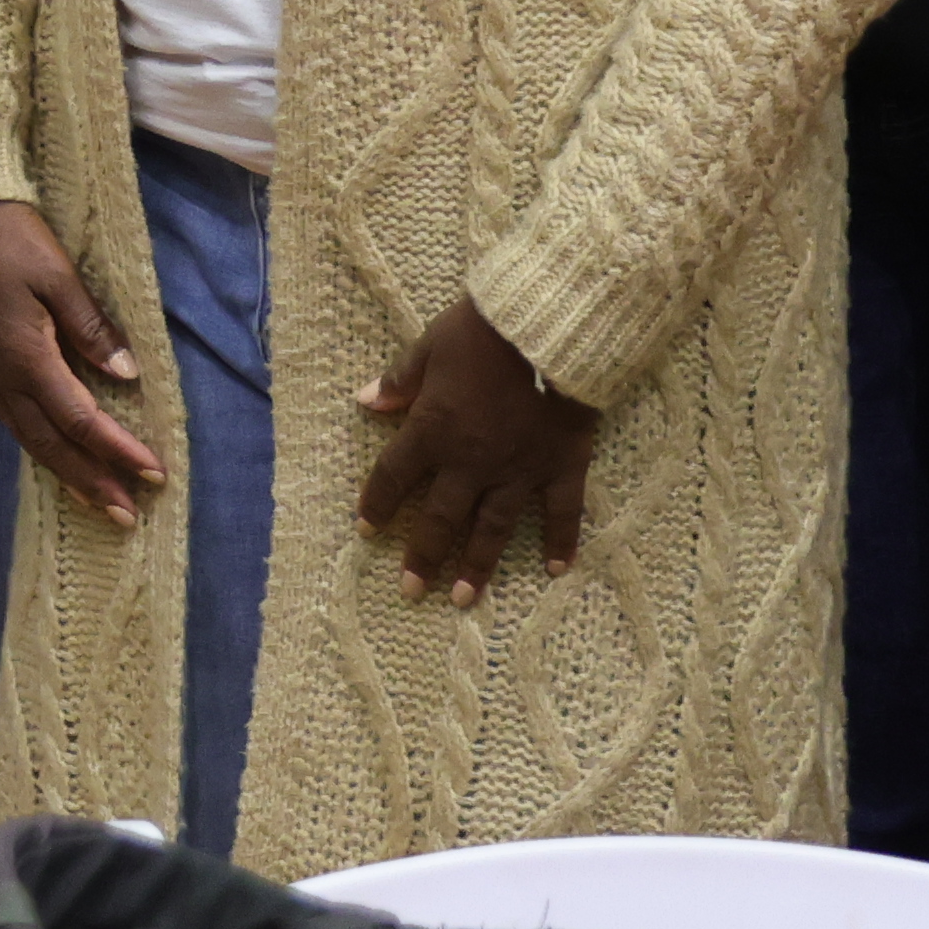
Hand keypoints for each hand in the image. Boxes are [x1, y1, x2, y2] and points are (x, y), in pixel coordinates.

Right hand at [0, 199, 165, 525]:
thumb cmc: (8, 236)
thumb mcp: (57, 275)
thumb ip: (91, 328)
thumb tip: (125, 376)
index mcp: (24, 356)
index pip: (80, 418)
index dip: (118, 450)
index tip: (154, 474)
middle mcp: (2, 373)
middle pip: (50, 442)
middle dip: (90, 480)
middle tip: (126, 515)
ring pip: (28, 435)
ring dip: (64, 470)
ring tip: (96, 498)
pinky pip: (14, 417)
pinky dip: (41, 444)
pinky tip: (56, 450)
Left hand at [354, 297, 604, 603]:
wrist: (549, 329)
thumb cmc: (483, 333)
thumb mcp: (429, 347)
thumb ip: (399, 380)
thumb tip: (365, 401)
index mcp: (434, 431)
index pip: (396, 475)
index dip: (378, 502)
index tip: (366, 529)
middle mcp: (472, 461)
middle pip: (441, 518)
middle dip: (423, 556)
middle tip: (411, 591)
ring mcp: (519, 470)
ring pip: (493, 528)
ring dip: (477, 565)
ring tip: (465, 599)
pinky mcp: (562, 467)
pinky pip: (562, 513)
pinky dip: (562, 542)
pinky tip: (558, 570)